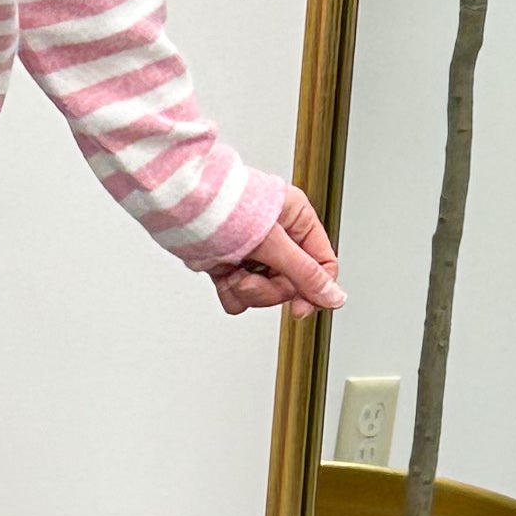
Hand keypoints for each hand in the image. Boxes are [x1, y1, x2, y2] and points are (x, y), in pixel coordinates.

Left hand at [213, 183, 344, 317]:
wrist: (179, 207)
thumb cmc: (223, 207)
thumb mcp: (273, 243)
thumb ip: (305, 274)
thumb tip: (335, 297)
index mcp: (296, 220)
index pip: (321, 264)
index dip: (313, 290)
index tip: (299, 309)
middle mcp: (277, 236)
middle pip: (291, 284)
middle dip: (268, 289)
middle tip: (250, 279)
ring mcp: (252, 252)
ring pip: (265, 293)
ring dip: (248, 291)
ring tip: (233, 273)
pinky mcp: (230, 264)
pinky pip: (240, 296)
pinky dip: (230, 293)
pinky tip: (222, 277)